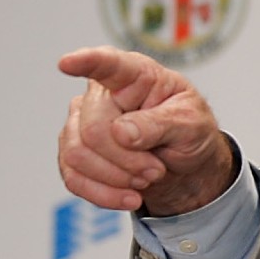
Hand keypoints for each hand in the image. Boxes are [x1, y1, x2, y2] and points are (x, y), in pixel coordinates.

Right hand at [57, 46, 234, 215]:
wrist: (184, 164)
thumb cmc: (189, 131)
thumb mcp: (192, 124)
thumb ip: (161, 124)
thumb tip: (121, 132)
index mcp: (134, 75)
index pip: (107, 64)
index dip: (86, 62)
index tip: (67, 63)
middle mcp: (101, 94)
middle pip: (93, 128)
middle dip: (127, 159)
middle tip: (156, 168)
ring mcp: (81, 122)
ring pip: (77, 154)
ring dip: (117, 177)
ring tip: (146, 178)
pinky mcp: (73, 153)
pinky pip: (73, 178)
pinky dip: (104, 194)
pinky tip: (129, 196)